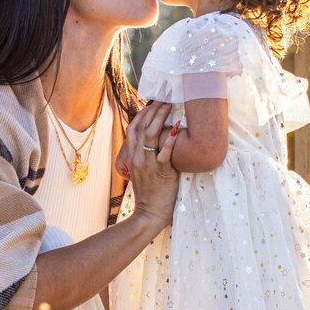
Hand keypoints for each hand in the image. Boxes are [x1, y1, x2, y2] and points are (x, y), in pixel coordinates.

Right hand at [124, 101, 179, 232]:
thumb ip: (146, 156)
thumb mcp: (142, 172)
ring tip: (170, 103)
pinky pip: (164, 152)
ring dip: (160, 117)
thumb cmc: (150, 194)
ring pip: (151, 135)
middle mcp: (137, 157)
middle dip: (153, 109)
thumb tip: (157, 141)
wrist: (149, 214)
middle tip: (164, 95)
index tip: (152, 100)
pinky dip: (170, 139)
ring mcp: (147, 164)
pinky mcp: (160, 172)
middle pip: (142, 126)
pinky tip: (177, 127)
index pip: (134, 127)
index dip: (142, 112)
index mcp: (132, 156)